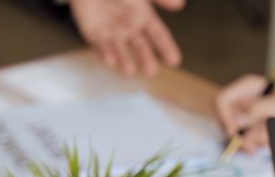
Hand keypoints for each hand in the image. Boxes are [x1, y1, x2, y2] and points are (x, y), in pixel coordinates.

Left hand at [70, 0, 184, 76]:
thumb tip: (180, 4)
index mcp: (143, 16)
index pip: (158, 34)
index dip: (166, 47)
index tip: (175, 61)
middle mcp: (129, 28)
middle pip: (140, 46)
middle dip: (144, 58)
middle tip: (150, 71)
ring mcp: (112, 33)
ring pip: (120, 49)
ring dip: (124, 60)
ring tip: (129, 71)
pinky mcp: (94, 34)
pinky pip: (99, 45)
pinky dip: (104, 53)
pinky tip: (109, 61)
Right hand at [215, 74, 274, 152]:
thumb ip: (257, 109)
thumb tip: (237, 121)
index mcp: (247, 87)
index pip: (222, 99)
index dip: (224, 115)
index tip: (234, 131)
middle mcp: (242, 101)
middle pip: (223, 119)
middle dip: (235, 134)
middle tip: (249, 144)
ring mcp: (245, 117)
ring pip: (232, 134)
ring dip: (246, 141)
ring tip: (263, 141)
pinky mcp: (249, 130)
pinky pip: (241, 141)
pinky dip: (250, 146)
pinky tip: (261, 145)